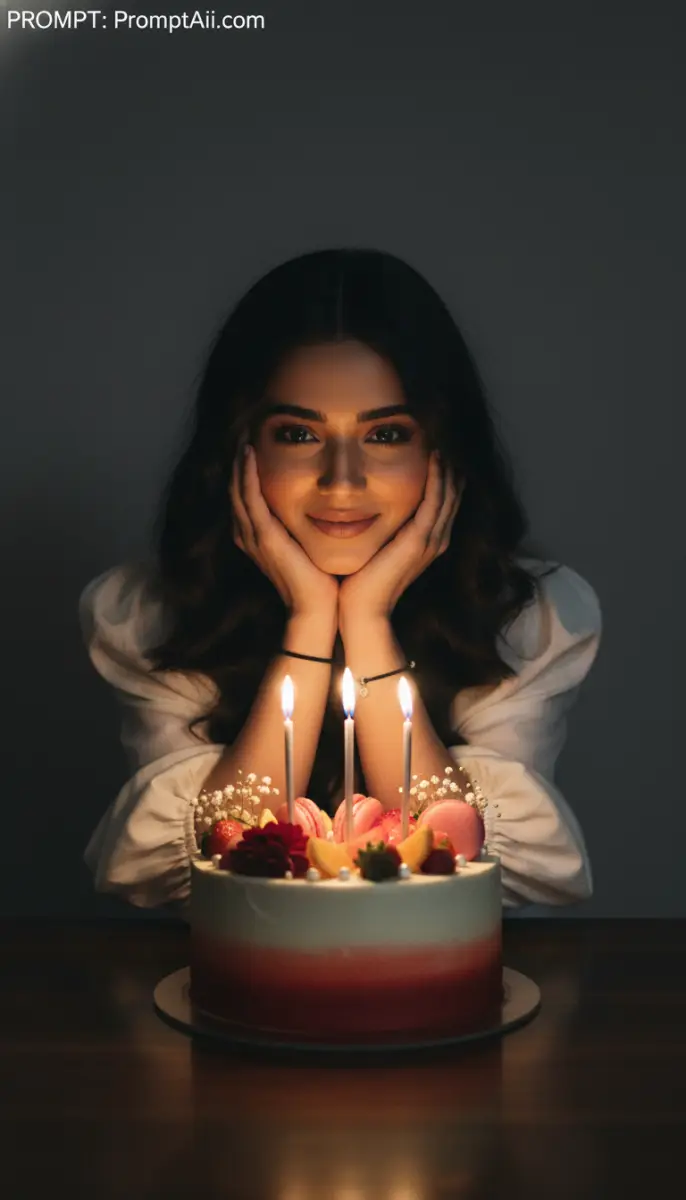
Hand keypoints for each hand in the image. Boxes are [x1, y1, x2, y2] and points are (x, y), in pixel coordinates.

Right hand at [231, 446, 338, 618]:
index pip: (246, 495)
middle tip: (246, 428)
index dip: (247, 469)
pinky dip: (247, 475)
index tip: (256, 441)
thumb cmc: (321, 580)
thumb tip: (328, 504)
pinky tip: (250, 453)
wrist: (319, 609)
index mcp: (259, 537)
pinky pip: (249, 499)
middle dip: (239, 459)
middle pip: (235, 488)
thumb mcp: (310, 543)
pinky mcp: (263, 537)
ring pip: (237, 490)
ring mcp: (253, 536)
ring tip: (245, 433)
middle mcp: (249, 535)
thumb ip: (309, 524)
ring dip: (240, 461)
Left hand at [339, 453, 461, 625]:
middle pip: (452, 494)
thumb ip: (380, 526)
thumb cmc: (361, 580)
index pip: (443, 500)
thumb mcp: (376, 545)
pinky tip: (435, 457)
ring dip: (448, 466)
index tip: (435, 446)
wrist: (360, 609)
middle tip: (444, 434)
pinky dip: (438, 478)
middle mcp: (435, 539)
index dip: (443, 474)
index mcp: (426, 541)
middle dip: (450, 465)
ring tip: (443, 438)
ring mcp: (431, 540)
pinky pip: (435, 501)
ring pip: (449, 494)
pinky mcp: (421, 540)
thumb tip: (364, 503)